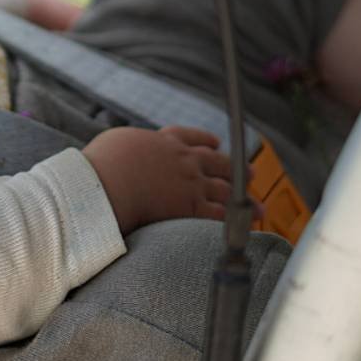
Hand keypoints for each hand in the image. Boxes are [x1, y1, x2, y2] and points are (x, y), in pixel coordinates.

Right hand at [81, 125, 237, 234]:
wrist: (106, 184)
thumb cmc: (102, 164)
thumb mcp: (115, 142)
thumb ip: (129, 144)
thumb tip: (124, 148)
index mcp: (164, 141)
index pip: (190, 137)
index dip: (205, 140)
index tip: (215, 143)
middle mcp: (183, 159)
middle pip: (217, 161)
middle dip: (236, 168)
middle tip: (250, 173)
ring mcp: (190, 182)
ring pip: (226, 188)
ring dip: (246, 198)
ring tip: (258, 205)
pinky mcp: (190, 206)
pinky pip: (219, 212)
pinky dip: (236, 218)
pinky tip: (245, 223)